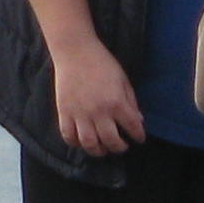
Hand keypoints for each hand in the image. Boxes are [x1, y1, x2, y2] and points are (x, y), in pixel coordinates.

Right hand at [52, 42, 145, 157]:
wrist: (75, 51)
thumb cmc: (102, 63)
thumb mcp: (123, 80)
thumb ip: (131, 102)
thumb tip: (139, 121)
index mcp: (116, 102)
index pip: (132, 127)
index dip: (138, 135)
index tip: (139, 138)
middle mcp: (98, 111)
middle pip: (111, 141)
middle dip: (119, 148)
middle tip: (122, 146)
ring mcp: (80, 113)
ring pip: (89, 143)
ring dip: (98, 151)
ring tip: (103, 148)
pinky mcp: (64, 112)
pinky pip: (68, 135)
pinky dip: (75, 143)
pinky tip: (83, 141)